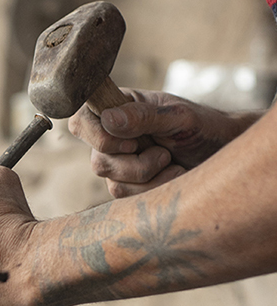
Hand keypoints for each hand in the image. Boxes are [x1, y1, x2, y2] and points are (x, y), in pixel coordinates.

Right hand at [68, 90, 260, 197]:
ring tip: (172, 163)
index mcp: (119, 108)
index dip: (97, 136)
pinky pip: (126, 196)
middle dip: (135, 164)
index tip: (131, 141)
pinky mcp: (127, 184)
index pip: (81, 121)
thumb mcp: (178, 117)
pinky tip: (171, 175)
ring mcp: (118, 162)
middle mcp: (112, 135)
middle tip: (163, 153)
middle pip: (98, 160)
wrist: (224, 152)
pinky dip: (153, 189)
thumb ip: (142, 118)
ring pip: (112, 182)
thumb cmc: (203, 126)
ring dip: (148, 177)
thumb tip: (108, 119)